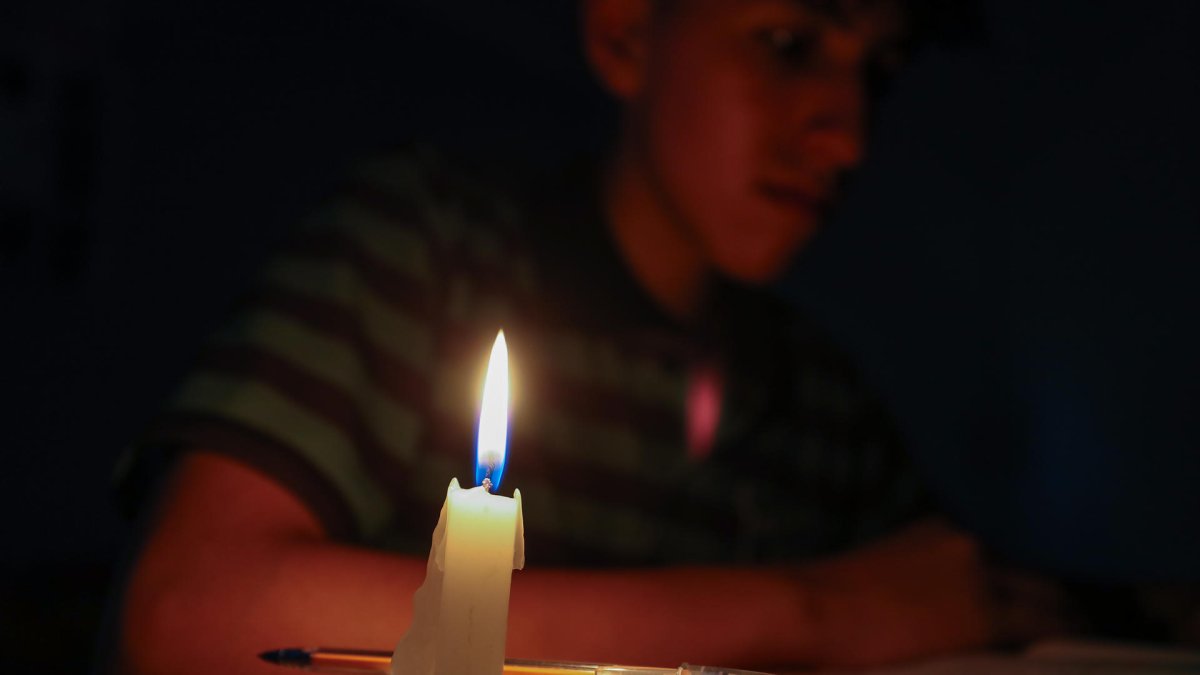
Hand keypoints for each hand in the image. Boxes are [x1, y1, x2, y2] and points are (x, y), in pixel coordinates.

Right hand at [798, 519, 1078, 666]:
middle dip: (1058, 598)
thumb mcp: (880, 572)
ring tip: (1076, 641)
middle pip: (1037, 571)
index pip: (1008, 551)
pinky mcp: (983, 617)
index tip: (1043, 599)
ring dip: (1065, 620)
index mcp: (939, 530)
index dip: (1031, 578)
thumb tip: (939, 607)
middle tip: (1071, 625)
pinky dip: (1061, 641)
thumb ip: (921, 577)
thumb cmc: (822, 601)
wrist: (806, 611)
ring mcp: (978, 578)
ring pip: (1051, 599)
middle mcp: (967, 543)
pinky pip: (1044, 631)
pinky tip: (1068, 656)